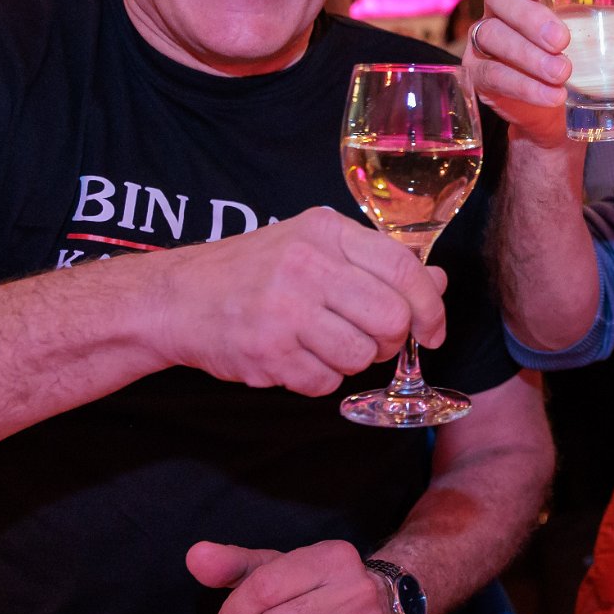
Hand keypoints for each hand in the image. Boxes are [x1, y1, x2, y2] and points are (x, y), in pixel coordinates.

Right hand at [153, 206, 447, 396]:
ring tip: (324, 345)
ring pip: (362, 356)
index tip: (433, 330)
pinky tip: (295, 357)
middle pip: (391, 319)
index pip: (404, 269)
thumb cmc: (254, 272)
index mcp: (325, 230)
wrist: (176, 298)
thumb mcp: (315, 247)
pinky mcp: (267, 352)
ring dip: (353, 361)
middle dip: (392, 341)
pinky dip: (319, 378)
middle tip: (372, 341)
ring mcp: (284, 310)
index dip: (430, 307)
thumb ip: (376, 263)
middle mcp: (306, 265)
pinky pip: (325, 382)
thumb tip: (437, 283)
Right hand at [464, 0, 613, 148]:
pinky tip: (551, 97)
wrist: (564, 111)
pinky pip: (492, 75)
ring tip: (565, 74)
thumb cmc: (589, 53)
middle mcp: (501, 6)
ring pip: (494, 36)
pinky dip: (523, 87)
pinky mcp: (482, 75)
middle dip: (530, 17)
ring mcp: (486, 40)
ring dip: (528, 56)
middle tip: (564, 40)